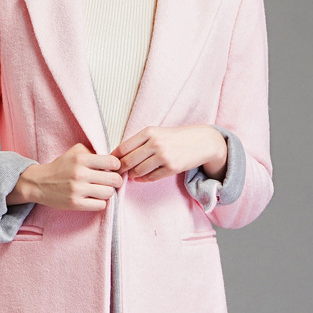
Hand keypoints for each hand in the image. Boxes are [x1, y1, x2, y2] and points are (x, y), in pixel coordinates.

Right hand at [6, 143, 122, 210]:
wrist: (39, 183)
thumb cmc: (61, 167)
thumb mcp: (75, 152)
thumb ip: (93, 152)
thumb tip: (112, 159)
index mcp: (81, 159)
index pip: (112, 162)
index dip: (116, 166)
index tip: (113, 169)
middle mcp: (80, 174)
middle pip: (114, 179)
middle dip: (116, 181)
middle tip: (112, 181)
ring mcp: (77, 190)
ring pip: (108, 193)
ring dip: (107, 192)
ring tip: (101, 190)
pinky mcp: (75, 204)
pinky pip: (100, 205)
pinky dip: (100, 202)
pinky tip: (94, 198)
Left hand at [111, 125, 227, 182]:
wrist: (202, 141)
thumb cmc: (175, 137)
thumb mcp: (156, 133)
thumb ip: (139, 142)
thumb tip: (117, 156)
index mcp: (149, 132)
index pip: (123, 148)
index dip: (113, 158)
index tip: (109, 164)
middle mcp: (155, 143)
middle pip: (127, 161)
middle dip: (119, 170)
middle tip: (116, 174)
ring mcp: (164, 156)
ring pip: (137, 171)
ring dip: (132, 175)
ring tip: (131, 174)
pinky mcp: (172, 168)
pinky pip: (150, 178)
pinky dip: (143, 179)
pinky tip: (141, 177)